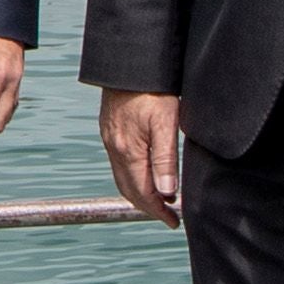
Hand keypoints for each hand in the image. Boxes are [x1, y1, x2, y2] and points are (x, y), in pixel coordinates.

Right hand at [99, 90, 185, 227]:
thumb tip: (167, 192)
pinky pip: (119, 163)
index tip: (173, 221)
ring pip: (123, 177)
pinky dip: (133, 176)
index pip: (142, 193)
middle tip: (169, 216)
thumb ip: (165, 160)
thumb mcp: (166, 124)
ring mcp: (110, 139)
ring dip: (141, 192)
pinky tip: (147, 172)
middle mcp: (115, 148)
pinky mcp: (110, 129)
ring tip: (162, 198)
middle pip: (129, 190)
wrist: (128, 62)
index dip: (159, 211)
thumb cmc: (151, 89)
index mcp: (128, 151)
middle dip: (149, 207)